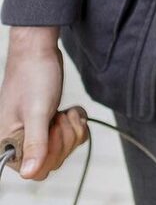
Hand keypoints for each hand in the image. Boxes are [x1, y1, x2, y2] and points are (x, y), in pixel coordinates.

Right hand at [0, 26, 85, 179]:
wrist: (39, 53)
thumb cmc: (32, 78)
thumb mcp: (36, 113)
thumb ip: (35, 144)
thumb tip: (29, 174)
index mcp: (8, 144)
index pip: (36, 170)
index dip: (52, 154)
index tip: (52, 130)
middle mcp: (20, 142)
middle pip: (55, 160)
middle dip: (65, 137)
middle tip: (58, 117)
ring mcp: (37, 133)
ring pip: (65, 148)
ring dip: (72, 129)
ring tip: (62, 112)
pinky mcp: (51, 124)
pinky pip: (72, 136)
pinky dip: (76, 123)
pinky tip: (69, 111)